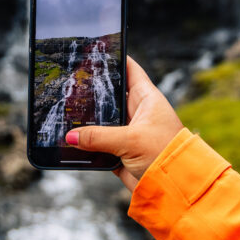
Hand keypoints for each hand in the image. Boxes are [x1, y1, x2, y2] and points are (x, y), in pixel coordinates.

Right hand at [65, 54, 183, 192]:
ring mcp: (129, 132)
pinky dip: (87, 145)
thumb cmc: (164, 155)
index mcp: (147, 99)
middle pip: (111, 95)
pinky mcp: (122, 153)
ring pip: (103, 121)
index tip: (96, 49)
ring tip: (64, 112)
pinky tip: (71, 142)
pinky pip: (100, 145)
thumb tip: (70, 136)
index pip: (130, 70)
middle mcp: (138, 112)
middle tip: (70, 82)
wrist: (175, 189)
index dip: (115, 58)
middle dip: (94, 91)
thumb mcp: (130, 140)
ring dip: (88, 122)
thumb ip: (98, 137)